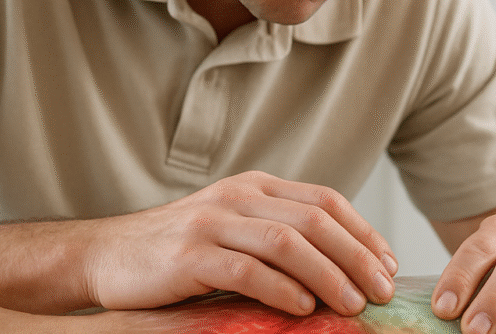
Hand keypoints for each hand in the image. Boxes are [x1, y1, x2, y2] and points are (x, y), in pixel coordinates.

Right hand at [83, 171, 397, 316]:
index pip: (325, 201)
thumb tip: (342, 271)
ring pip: (286, 242)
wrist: (107, 255)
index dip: (364, 232)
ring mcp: (211, 222)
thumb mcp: (233, 230)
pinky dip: (281, 289)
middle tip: (381, 290)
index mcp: (255, 187)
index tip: (388, 265)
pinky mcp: (189, 254)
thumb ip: (278, 237)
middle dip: (357, 256)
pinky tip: (302, 307)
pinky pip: (246, 269)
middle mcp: (237, 197)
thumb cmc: (178, 252)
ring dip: (328, 274)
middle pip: (314, 220)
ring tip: (351, 304)